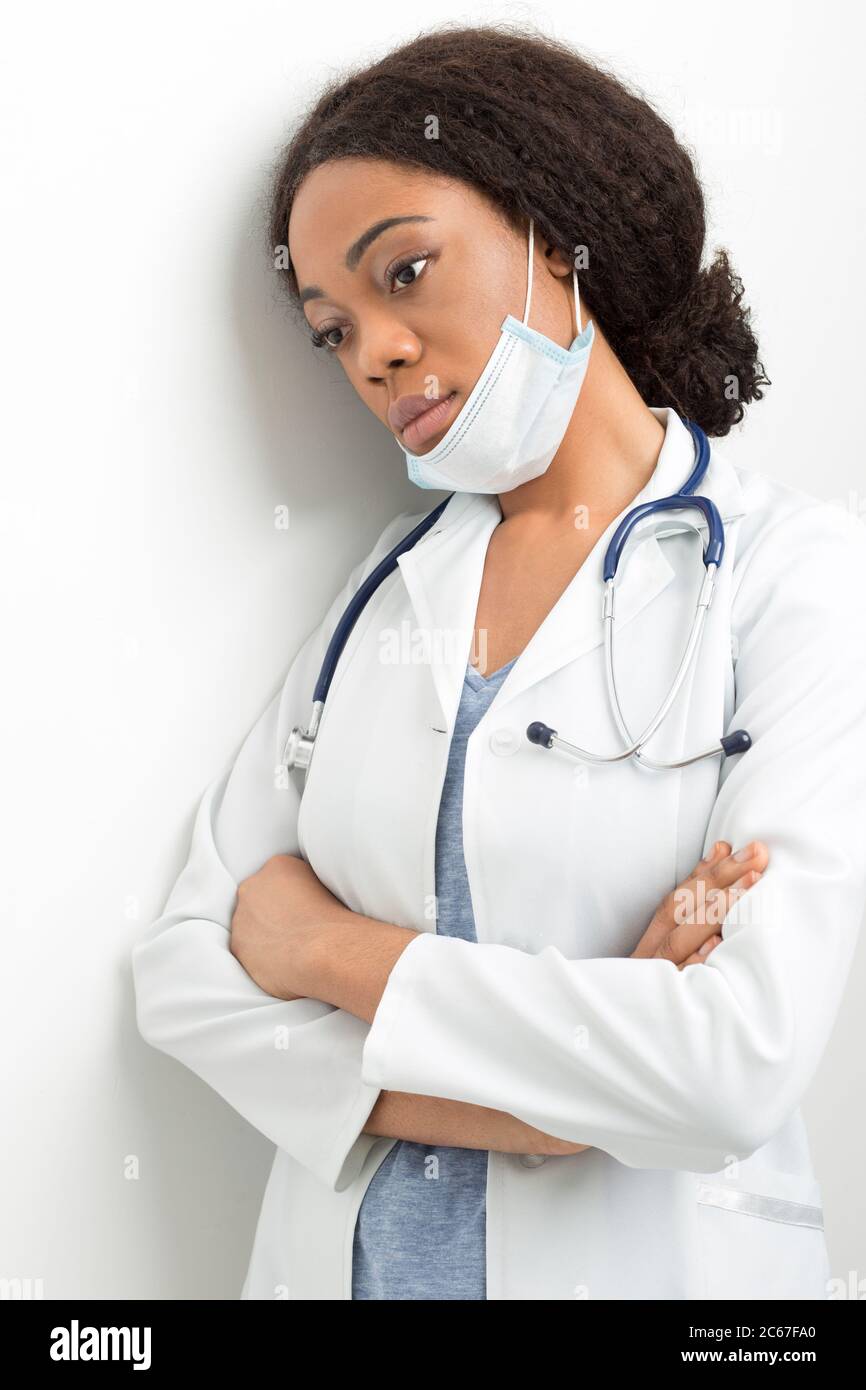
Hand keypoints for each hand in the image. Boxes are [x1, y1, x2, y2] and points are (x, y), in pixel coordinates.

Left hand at [230, 853, 348, 999]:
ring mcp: (242, 916)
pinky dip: (261, 958)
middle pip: (257, 898)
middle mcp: (253, 886)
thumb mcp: (330, 885)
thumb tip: (310, 896)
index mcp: (278, 866)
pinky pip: (247, 951)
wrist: (325, 950)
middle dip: (271, 913)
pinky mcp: (238, 945)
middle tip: (294, 930)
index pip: (277, 878)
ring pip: (249, 925)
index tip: (302, 910)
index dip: (290, 897)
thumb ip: (310, 886)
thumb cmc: (336, 920)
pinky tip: (281, 963)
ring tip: (290, 949)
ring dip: (264, 935)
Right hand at [552, 840, 768, 1156]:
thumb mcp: (645, 982)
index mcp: (643, 951)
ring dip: (717, 909)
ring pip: (681, 941)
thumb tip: (716, 935)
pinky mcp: (651, 1018)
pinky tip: (717, 948)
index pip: (675, 902)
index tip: (727, 845)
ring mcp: (647, 989)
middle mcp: (644, 963)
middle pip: (684, 912)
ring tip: (751, 883)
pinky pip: (673, 991)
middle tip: (757, 851)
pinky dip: (694, 967)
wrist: (571, 1064)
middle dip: (723, 878)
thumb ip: (670, 954)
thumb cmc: (621, 1022)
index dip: (702, 872)